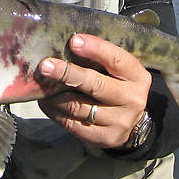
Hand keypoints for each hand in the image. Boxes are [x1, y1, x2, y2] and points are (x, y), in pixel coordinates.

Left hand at [37, 34, 150, 148]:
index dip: (95, 49)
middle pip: (96, 85)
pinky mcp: (104, 138)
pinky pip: (72, 125)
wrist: (131, 122)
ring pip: (79, 107)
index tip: (73, 41)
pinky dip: (55, 112)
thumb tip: (68, 43)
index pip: (116, 59)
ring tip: (41, 84)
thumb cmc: (117, 85)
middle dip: (67, 73)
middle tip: (45, 65)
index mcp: (137, 77)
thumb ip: (100, 58)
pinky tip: (46, 102)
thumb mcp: (118, 70)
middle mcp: (132, 100)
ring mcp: (119, 122)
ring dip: (55, 96)